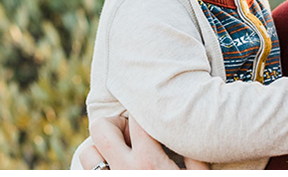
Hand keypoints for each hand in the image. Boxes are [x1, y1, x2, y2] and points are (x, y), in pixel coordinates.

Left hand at [87, 116, 208, 169]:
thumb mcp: (199, 175)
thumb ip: (192, 152)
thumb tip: (183, 131)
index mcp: (149, 162)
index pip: (137, 120)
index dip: (144, 116)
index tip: (152, 126)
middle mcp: (125, 170)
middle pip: (101, 128)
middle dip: (116, 124)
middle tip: (132, 135)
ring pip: (88, 152)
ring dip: (102, 148)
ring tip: (122, 153)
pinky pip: (89, 174)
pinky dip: (99, 166)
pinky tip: (118, 169)